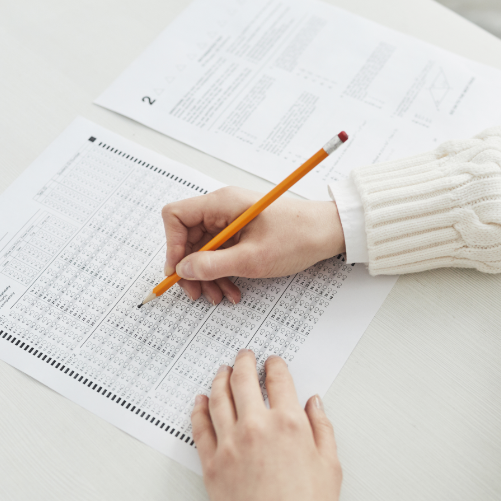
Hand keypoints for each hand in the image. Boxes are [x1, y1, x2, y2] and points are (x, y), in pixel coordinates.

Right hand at [162, 186, 345, 303]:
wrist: (328, 233)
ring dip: (207, 276)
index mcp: (221, 204)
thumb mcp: (252, 258)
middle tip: (197, 293)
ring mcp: (231, 221)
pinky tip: (232, 290)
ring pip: (204, 250)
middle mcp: (222, 209)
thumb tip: (183, 270)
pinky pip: (221, 254)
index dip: (172, 245)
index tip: (179, 272)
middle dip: (191, 269)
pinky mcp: (241, 234)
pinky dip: (222, 273)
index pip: (176, 216)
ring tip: (219, 297)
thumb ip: (213, 265)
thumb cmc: (297, 237)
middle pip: (187, 237)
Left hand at [192, 349, 341, 500]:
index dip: (276, 366)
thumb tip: (315, 404)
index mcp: (289, 424)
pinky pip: (200, 427)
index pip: (279, 381)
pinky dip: (199, 409)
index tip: (274, 363)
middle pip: (243, 381)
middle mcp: (256, 427)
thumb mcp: (330, 465)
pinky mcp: (212, 463)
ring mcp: (230, 444)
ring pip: (218, 398)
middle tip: (245, 356)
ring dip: (219, 379)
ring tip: (222, 371)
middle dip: (244, 363)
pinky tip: (200, 401)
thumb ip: (322, 428)